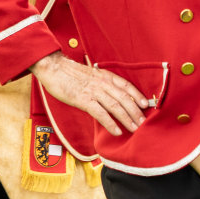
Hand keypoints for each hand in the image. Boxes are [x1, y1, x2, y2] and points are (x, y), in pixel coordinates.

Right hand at [30, 52, 149, 136]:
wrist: (53, 67)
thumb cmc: (70, 73)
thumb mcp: (90, 75)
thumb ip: (101, 84)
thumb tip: (109, 96)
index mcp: (105, 75)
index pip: (126, 85)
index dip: (137, 95)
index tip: (146, 104)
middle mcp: (103, 83)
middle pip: (124, 98)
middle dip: (136, 111)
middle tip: (144, 123)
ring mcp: (94, 91)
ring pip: (115, 106)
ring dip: (127, 118)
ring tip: (135, 129)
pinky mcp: (84, 99)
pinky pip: (100, 113)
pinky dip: (110, 123)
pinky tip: (116, 131)